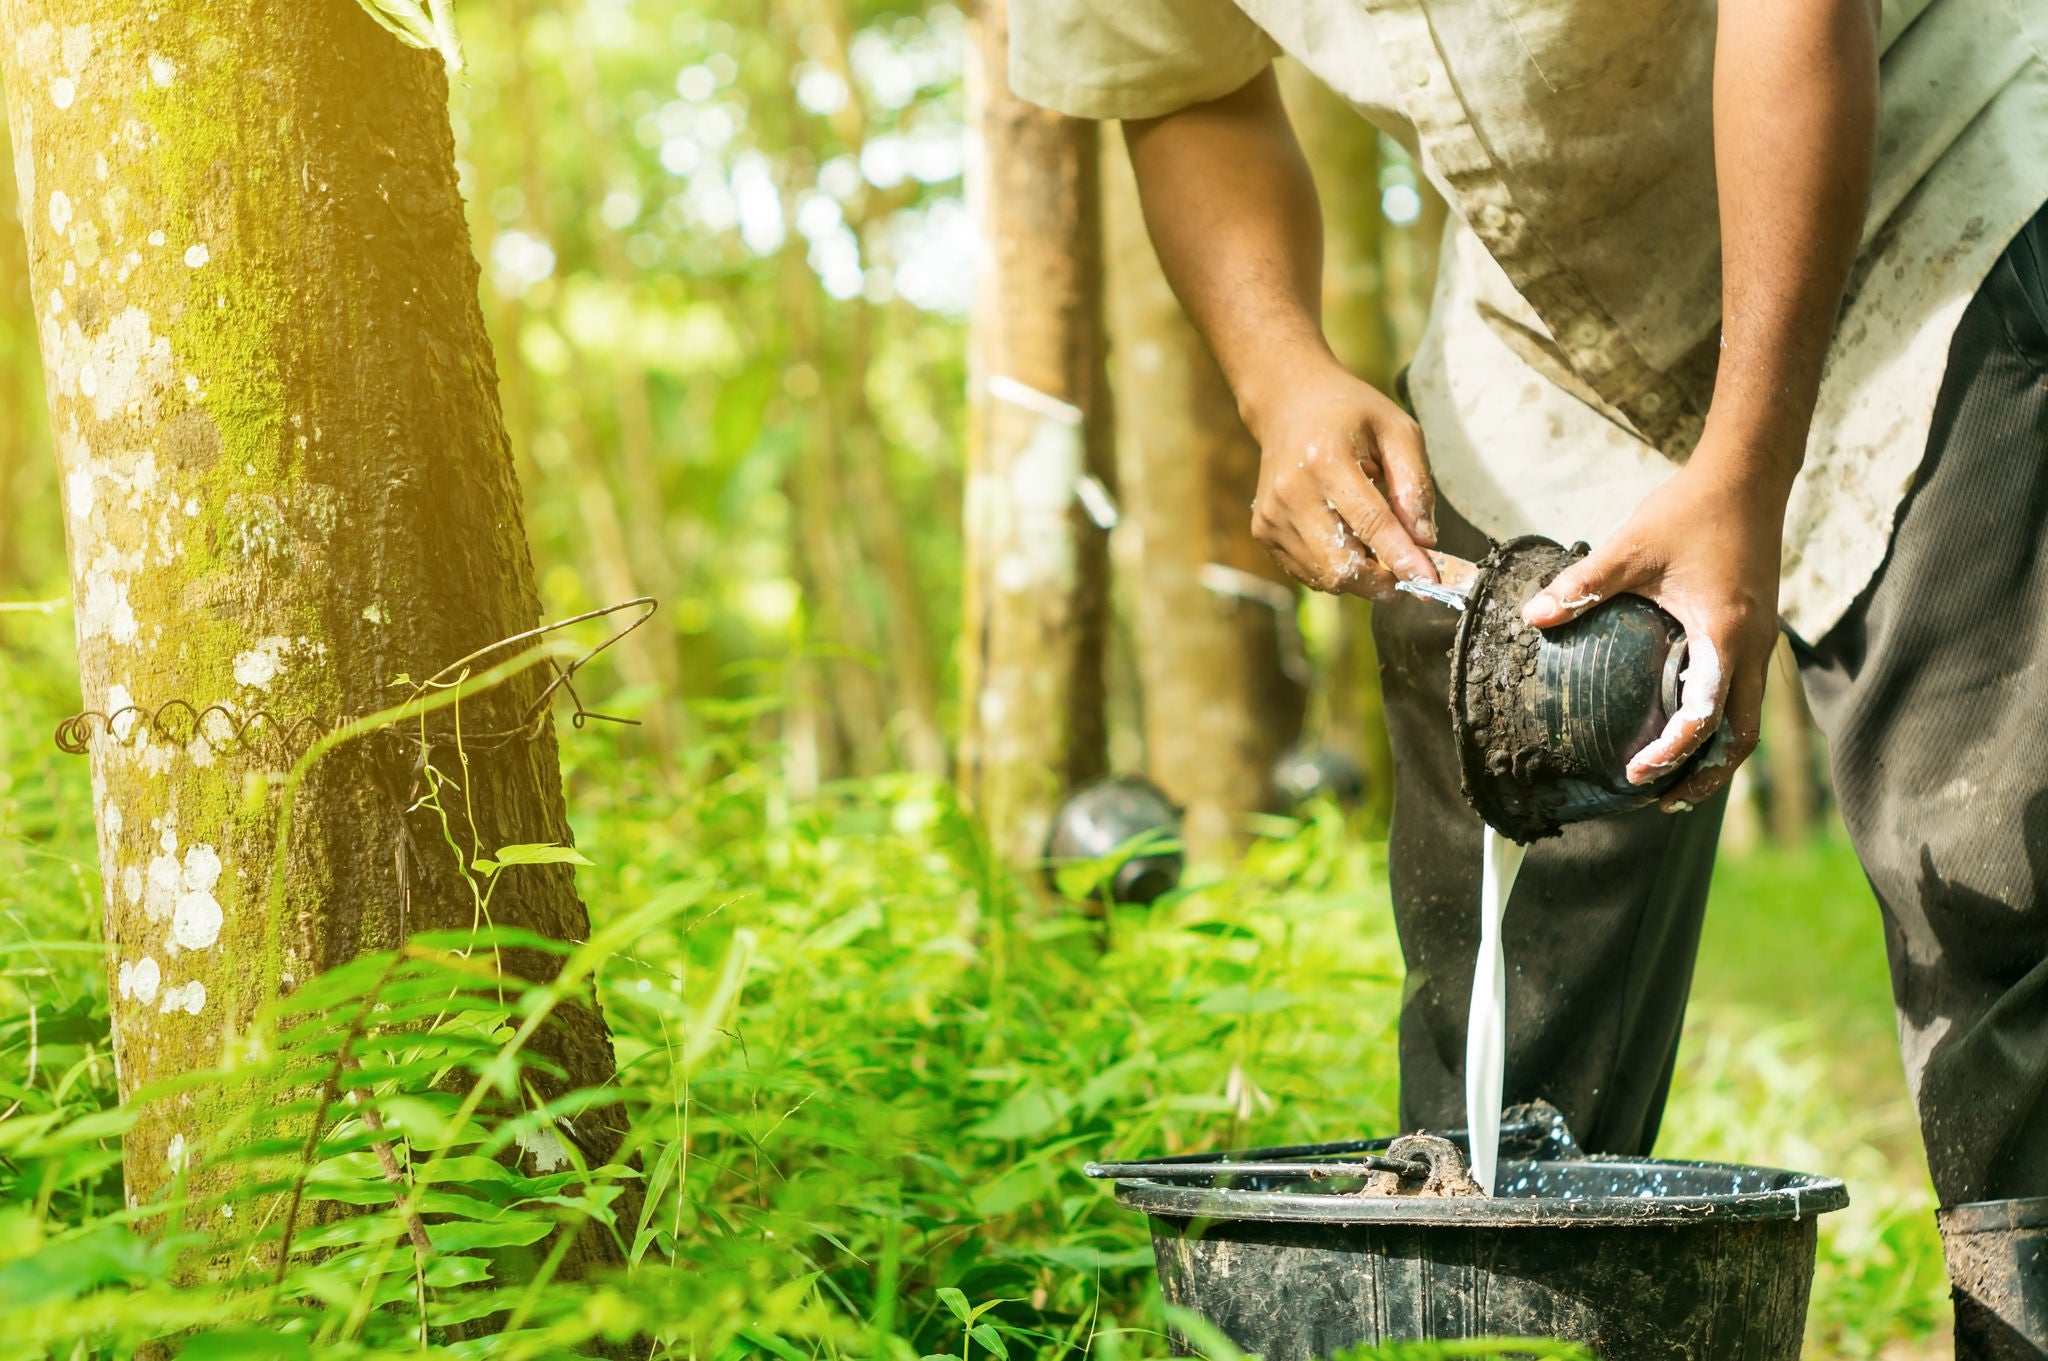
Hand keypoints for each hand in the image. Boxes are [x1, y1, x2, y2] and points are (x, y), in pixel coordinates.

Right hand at [1246, 361, 1438, 601]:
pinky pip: (1308, 572)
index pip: (1371, 524)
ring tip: (1379, 555)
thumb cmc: (1350, 415)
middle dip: (1382, 582)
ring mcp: (1272, 515)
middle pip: (1342, 563)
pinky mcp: (1263, 530)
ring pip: (1325, 576)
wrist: (1288, 404)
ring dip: (1361, 578)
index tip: (1429, 581)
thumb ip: (1415, 483)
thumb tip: (1424, 539)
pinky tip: (1350, 547)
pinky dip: (1336, 571)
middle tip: (1409, 580)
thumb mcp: (1397, 431)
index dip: (1403, 558)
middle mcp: (1292, 492)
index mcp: (1326, 460)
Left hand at [1519, 452, 1787, 809]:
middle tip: (1662, 801)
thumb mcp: (1629, 549)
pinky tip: (1685, 721)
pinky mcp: (1756, 629)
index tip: (1636, 774)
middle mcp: (1753, 647)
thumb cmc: (1691, 511)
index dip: (1673, 754)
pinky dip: (1721, 720)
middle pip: (1742, 735)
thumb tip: (1532, 618)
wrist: (1748, 476)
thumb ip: (1582, 586)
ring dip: (1718, 753)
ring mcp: (1761, 640)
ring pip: (1749, 717)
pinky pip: (1743, 690)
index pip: (1704, 717)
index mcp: (1725, 635)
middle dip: (1706, 774)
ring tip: (1679, 781)